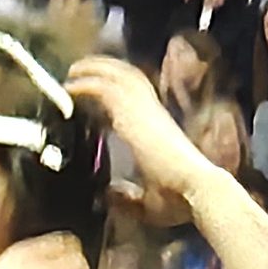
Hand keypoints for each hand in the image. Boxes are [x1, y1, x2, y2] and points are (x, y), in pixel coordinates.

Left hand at [69, 54, 211, 212]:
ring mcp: (145, 108)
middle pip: (127, 76)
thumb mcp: (149, 200)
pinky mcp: (133, 112)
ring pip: (116, 74)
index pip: (138, 96)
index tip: (97, 90)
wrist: (196, 187)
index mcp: (159, 127)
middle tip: (80, 70)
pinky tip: (71, 87)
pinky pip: (104, 87)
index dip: (117, 88)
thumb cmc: (180, 197)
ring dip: (93, 69)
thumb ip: (128, 196)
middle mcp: (153, 112)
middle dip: (104, 68)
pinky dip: (86, 83)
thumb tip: (110, 194)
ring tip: (73, 70)